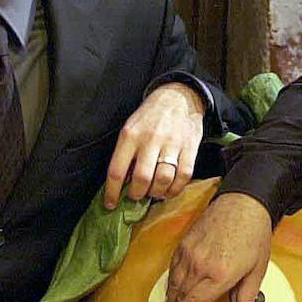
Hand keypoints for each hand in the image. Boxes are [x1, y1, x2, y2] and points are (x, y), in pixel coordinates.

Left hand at [104, 83, 204, 208]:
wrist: (179, 97)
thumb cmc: (150, 116)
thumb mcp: (130, 128)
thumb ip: (126, 154)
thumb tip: (122, 183)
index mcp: (130, 135)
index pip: (117, 170)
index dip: (112, 192)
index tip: (111, 204)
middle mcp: (150, 139)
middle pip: (142, 178)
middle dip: (137, 194)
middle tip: (136, 195)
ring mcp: (172, 144)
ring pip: (163, 179)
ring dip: (157, 193)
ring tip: (153, 192)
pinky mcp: (190, 148)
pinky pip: (183, 176)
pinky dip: (175, 189)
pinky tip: (169, 190)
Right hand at [161, 192, 272, 301]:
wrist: (243, 204)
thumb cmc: (254, 235)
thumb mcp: (257, 270)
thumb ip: (247, 299)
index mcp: (220, 275)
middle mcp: (201, 265)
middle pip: (180, 295)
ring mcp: (190, 253)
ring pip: (174, 282)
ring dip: (169, 298)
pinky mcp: (185, 243)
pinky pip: (173, 267)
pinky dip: (171, 280)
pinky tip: (172, 288)